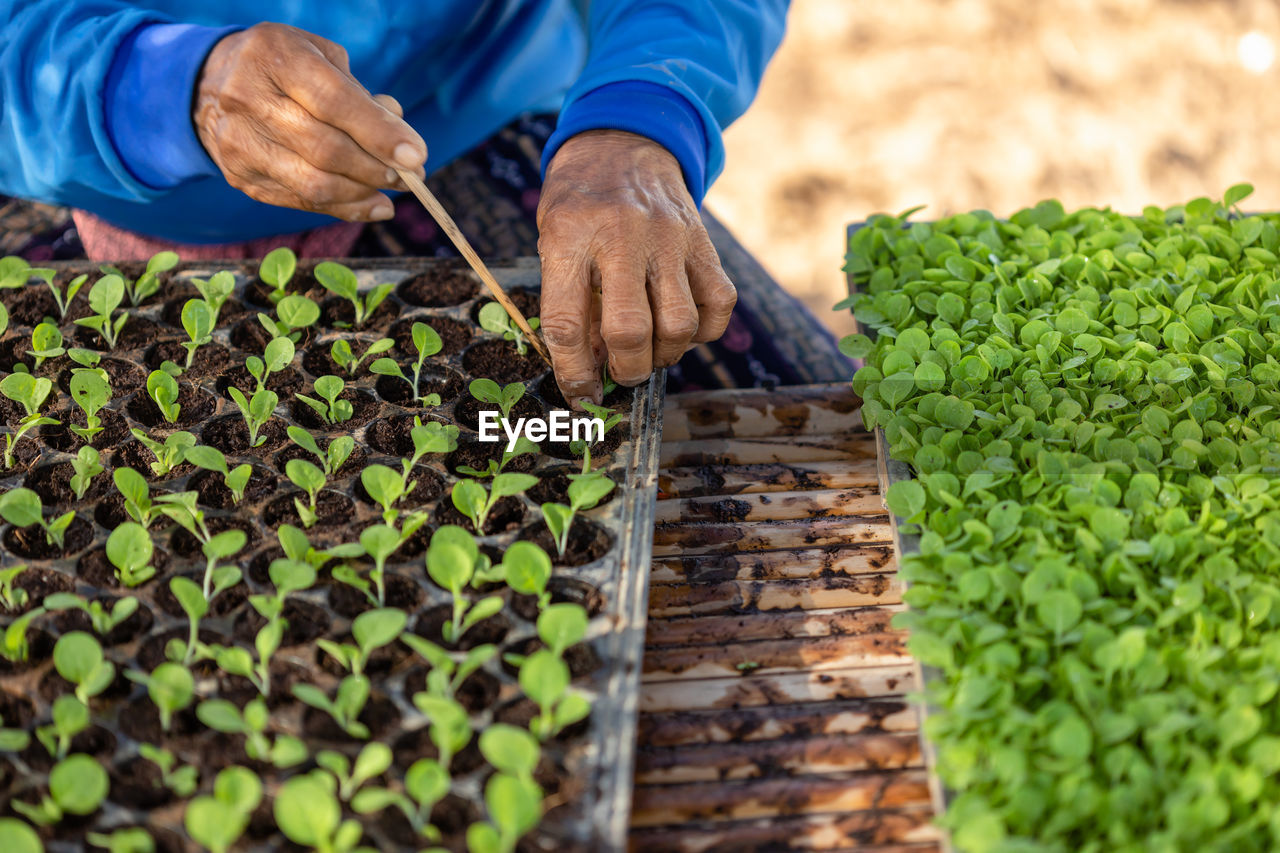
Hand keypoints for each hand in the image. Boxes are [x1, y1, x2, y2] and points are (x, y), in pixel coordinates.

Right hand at [194, 23, 426, 220]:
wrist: (212, 83)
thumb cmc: (284, 66)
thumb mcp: (321, 57)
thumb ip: (360, 94)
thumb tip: (399, 136)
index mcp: (274, 56)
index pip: (333, 101)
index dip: (378, 132)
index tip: (416, 154)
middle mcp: (247, 98)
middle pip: (325, 149)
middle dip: (377, 168)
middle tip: (412, 175)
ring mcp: (239, 142)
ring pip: (313, 183)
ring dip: (364, 192)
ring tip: (394, 189)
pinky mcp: (240, 176)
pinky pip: (301, 202)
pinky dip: (344, 207)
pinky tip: (373, 204)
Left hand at [537, 130, 736, 405]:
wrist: (622, 142)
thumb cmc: (579, 203)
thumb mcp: (553, 241)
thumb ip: (568, 299)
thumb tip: (592, 367)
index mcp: (570, 236)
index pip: (566, 322)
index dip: (573, 371)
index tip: (580, 394)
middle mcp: (622, 236)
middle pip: (630, 329)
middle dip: (627, 370)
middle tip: (621, 374)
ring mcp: (668, 238)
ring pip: (680, 324)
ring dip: (665, 355)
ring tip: (651, 353)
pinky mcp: (702, 242)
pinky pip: (718, 303)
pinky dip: (704, 330)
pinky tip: (681, 327)